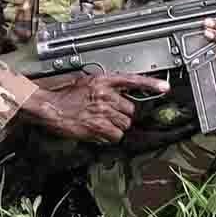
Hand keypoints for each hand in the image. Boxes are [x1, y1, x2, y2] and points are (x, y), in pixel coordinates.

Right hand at [21, 72, 168, 143]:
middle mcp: (104, 95)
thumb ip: (104, 88)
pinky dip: (109, 136)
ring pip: (124, 124)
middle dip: (121, 115)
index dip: (150, 84)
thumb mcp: (85, 83)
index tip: (165, 87)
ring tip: (100, 122)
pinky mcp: (98, 126)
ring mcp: (102, 111)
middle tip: (107, 114)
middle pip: (130, 110)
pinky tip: (98, 131)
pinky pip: (115, 136)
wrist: (50, 107)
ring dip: (115, 127)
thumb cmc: (64, 96)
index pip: (131, 80)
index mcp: (102, 80)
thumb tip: (119, 96)